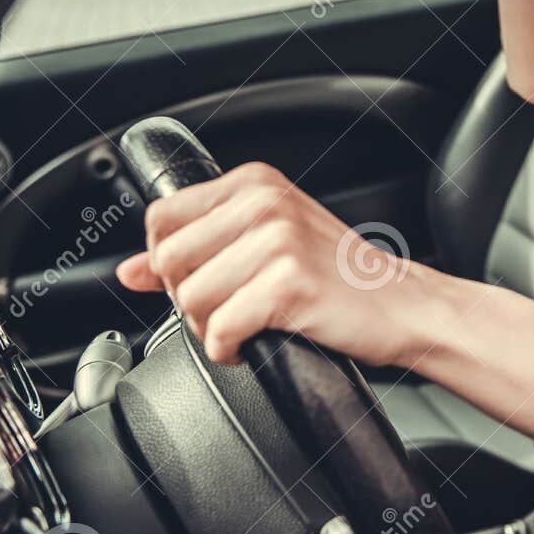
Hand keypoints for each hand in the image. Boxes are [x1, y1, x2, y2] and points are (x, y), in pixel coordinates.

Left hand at [114, 162, 440, 367]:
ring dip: (210, 328)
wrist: (403, 306)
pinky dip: (228, 350)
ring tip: (245, 326)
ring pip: (192, 299)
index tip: (202, 280)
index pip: (162, 218)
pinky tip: (252, 343)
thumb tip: (130, 270)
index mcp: (255, 183)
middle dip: (189, 299)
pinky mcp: (288, 285)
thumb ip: (198, 249)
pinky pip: (220, 329)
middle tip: (227, 309)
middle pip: (170, 261)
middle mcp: (265, 203)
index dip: (169, 262)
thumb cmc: (339, 278)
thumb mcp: (266, 246)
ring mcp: (278, 241)